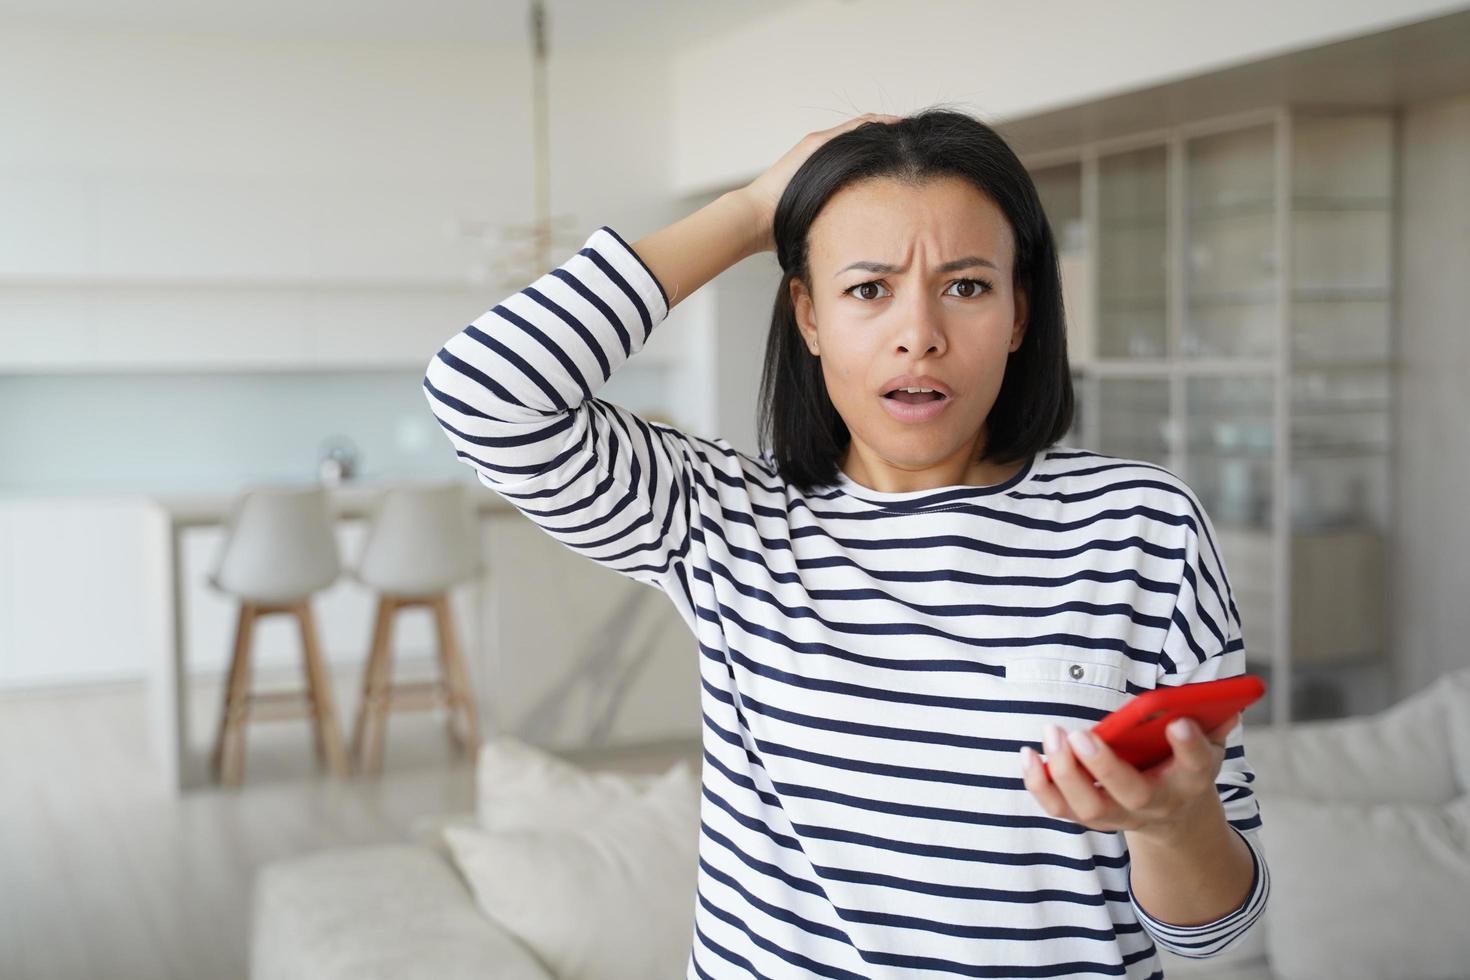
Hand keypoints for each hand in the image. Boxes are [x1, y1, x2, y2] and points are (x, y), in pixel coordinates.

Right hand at [736, 112, 902, 253]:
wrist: (758, 219)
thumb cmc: (786, 228)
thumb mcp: (827, 224)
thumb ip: (845, 221)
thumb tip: (873, 239)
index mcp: (830, 175)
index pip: (866, 158)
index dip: (890, 156)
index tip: (915, 161)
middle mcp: (826, 156)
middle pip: (868, 140)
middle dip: (893, 141)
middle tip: (921, 143)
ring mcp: (821, 147)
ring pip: (863, 129)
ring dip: (888, 128)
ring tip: (913, 131)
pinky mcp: (816, 143)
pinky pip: (853, 128)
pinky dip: (875, 125)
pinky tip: (895, 126)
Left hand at [1018, 713, 1239, 837]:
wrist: (1173, 819)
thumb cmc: (1183, 768)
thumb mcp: (1208, 747)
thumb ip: (1214, 724)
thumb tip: (1226, 703)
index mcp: (1190, 781)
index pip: (1195, 765)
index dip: (1189, 745)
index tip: (1179, 722)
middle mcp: (1155, 804)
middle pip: (1131, 795)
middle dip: (1104, 766)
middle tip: (1080, 733)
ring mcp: (1120, 816)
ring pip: (1089, 809)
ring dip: (1064, 773)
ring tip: (1052, 733)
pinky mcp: (1090, 817)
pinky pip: (1060, 809)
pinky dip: (1039, 785)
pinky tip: (1028, 754)